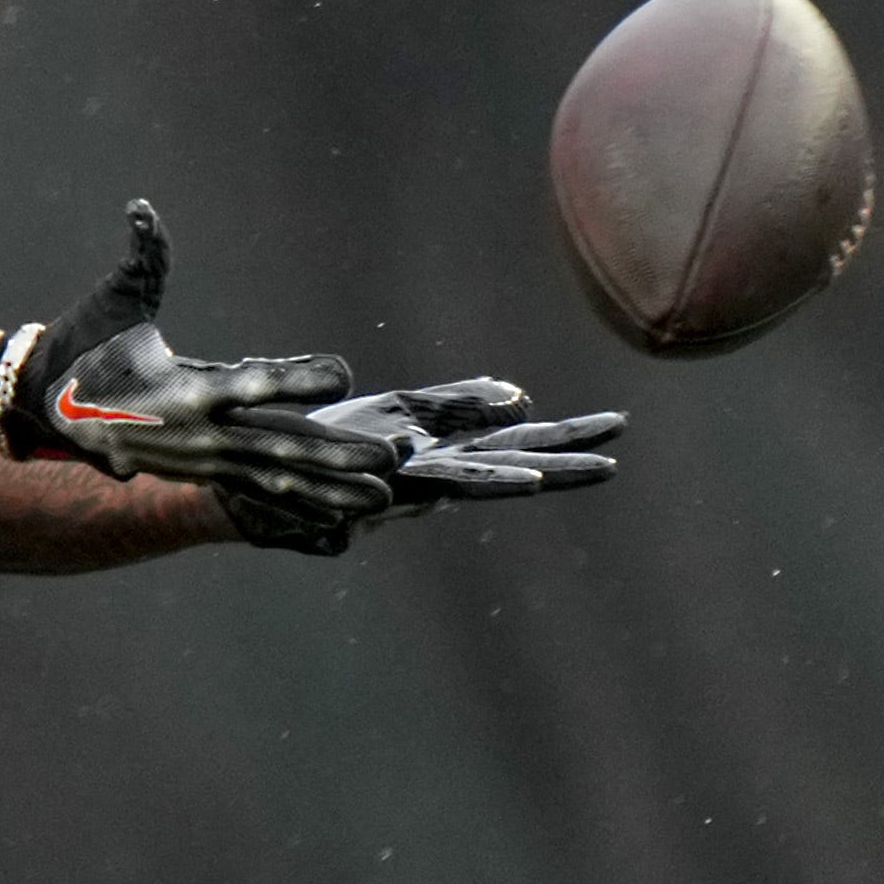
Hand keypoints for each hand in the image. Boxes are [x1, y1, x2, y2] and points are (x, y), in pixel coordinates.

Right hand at [0, 201, 391, 532]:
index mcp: (181, 387)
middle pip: (276, 446)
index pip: (249, 384)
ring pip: (274, 479)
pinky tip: (340, 517)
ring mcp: (199, 461)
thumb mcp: (116, 300)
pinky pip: (256, 495)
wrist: (43, 405)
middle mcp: (196, 432)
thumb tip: (141, 210)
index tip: (345, 375)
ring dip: (330, 489)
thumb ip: (143, 257)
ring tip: (381, 497)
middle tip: (388, 456)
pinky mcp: (200, 474)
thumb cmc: (87, 345)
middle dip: (335, 454)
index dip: (297, 379)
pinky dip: (299, 506)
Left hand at [217, 378, 626, 556]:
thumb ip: (459, 404)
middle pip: (507, 465)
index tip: (618, 425)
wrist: (266, 471)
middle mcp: (433, 472)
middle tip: (612, 463)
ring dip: (512, 477)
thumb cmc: (337, 445)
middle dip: (558, 464)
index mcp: (448, 452)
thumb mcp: (402, 413)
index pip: (519, 442)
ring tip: (556, 476)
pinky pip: (409, 483)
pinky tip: (478, 475)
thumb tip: (520, 396)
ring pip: (469, 481)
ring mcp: (400, 482)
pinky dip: (448, 476)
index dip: (567, 435)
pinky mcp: (363, 487)